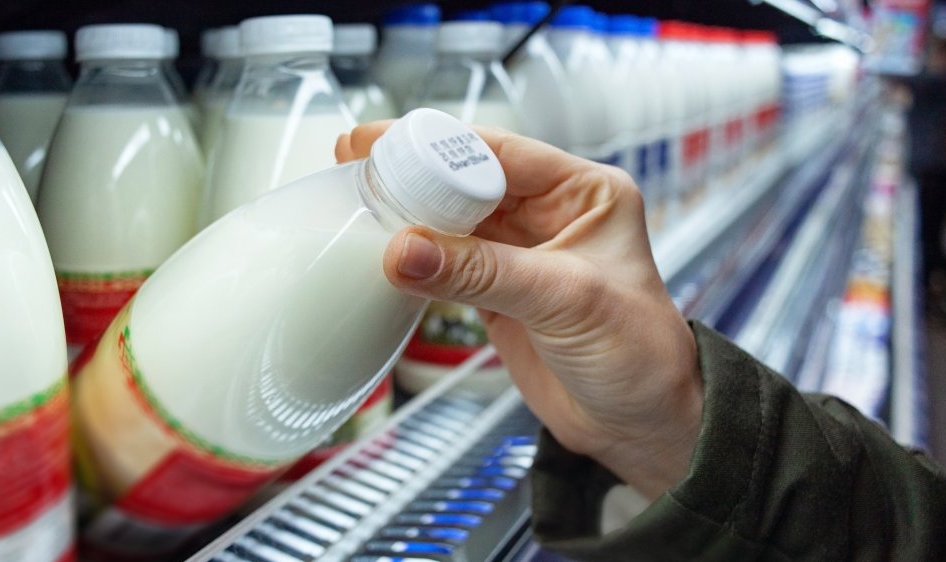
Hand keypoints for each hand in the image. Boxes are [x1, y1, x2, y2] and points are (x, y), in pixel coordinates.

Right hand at [336, 123, 702, 498]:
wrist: (638, 425)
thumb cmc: (640, 355)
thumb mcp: (565, 300)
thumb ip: (483, 272)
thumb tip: (405, 249)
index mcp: (585, 193)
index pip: (502, 154)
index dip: (440, 147)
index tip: (383, 144)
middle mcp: (551, 214)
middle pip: (468, 181)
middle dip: (414, 174)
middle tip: (355, 166)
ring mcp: (520, 253)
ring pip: (452, 221)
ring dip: (408, 216)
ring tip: (356, 203)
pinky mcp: (497, 291)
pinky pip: (445, 264)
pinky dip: (414, 260)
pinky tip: (382, 252)